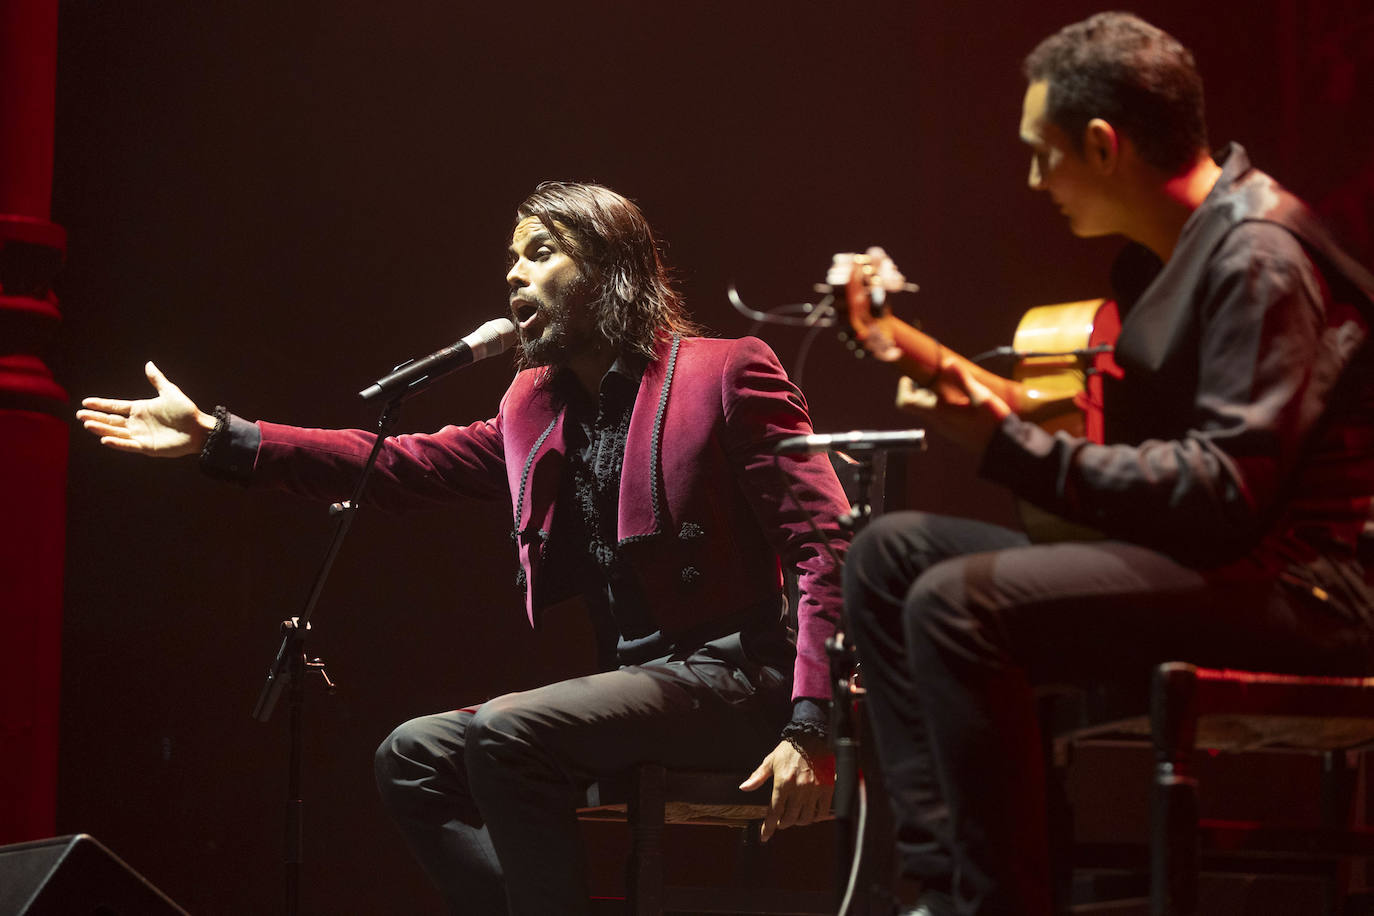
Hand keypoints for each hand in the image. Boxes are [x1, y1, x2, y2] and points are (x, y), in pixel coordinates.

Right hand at [77, 361, 215, 457]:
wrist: (199, 429)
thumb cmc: (186, 411)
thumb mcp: (170, 392)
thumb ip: (157, 380)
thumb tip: (149, 364)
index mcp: (140, 409)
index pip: (115, 406)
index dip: (101, 404)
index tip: (85, 402)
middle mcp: (137, 423)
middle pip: (111, 420)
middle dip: (95, 418)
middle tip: (79, 415)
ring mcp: (140, 435)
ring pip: (116, 432)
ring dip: (102, 429)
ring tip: (88, 425)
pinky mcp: (146, 447)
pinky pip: (128, 445)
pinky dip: (117, 443)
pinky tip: (105, 440)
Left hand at [739, 738, 834, 842]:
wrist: (811, 736)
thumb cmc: (789, 749)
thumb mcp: (770, 761)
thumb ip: (758, 777)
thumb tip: (744, 787)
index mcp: (783, 782)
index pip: (774, 811)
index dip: (768, 827)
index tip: (764, 836)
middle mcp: (798, 788)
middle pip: (789, 819)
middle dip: (783, 823)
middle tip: (781, 820)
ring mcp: (814, 790)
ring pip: (806, 818)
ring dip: (798, 821)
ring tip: (795, 816)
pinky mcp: (827, 788)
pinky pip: (822, 811)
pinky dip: (816, 817)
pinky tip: (811, 813)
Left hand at [896, 355, 1011, 454]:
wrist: (1004, 447)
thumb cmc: (993, 422)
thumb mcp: (981, 397)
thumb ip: (963, 380)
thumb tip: (947, 362)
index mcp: (939, 412)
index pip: (905, 402)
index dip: (904, 388)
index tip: (913, 376)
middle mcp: (938, 422)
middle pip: (917, 403)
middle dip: (922, 386)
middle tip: (938, 374)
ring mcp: (946, 427)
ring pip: (930, 408)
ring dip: (935, 394)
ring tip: (953, 382)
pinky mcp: (955, 430)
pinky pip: (942, 414)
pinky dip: (945, 402)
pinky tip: (963, 397)